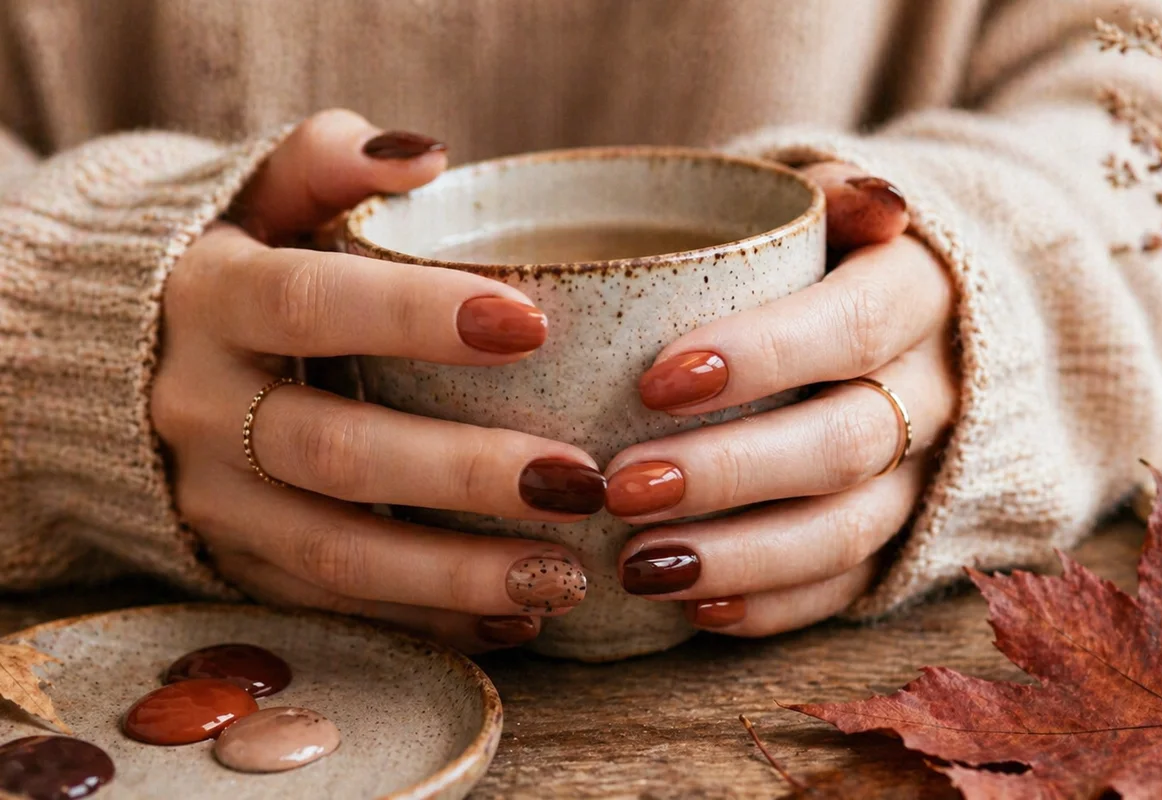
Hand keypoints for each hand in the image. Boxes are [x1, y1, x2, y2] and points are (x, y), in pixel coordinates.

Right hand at [152, 110, 605, 652]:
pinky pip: (328, 601)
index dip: (414, 316)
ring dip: (455, 573)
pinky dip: (422, 617)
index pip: (311, 303)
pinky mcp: (232, 557)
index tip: (531, 324)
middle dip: (463, 472)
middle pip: (335, 450)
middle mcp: (203, 406)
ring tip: (566, 576)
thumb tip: (428, 157)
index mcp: (212, 297)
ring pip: (335, 551)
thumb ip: (329, 161)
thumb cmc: (230, 259)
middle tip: (579, 482)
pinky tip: (512, 615)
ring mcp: (213, 496)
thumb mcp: (258, 193)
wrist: (105, 354)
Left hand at [605, 163, 957, 635]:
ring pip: (849, 529)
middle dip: (729, 471)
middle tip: (620, 487)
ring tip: (639, 567)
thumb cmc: (844, 259)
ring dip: (741, 556)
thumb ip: (835, 196)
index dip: (762, 357)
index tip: (655, 380)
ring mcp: (927, 474)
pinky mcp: (906, 539)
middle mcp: (941, 391)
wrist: (936, 321)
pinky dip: (774, 606)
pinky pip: (850, 587)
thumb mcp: (841, 208)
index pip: (855, 325)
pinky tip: (695, 611)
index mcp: (922, 293)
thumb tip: (878, 204)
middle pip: (847, 442)